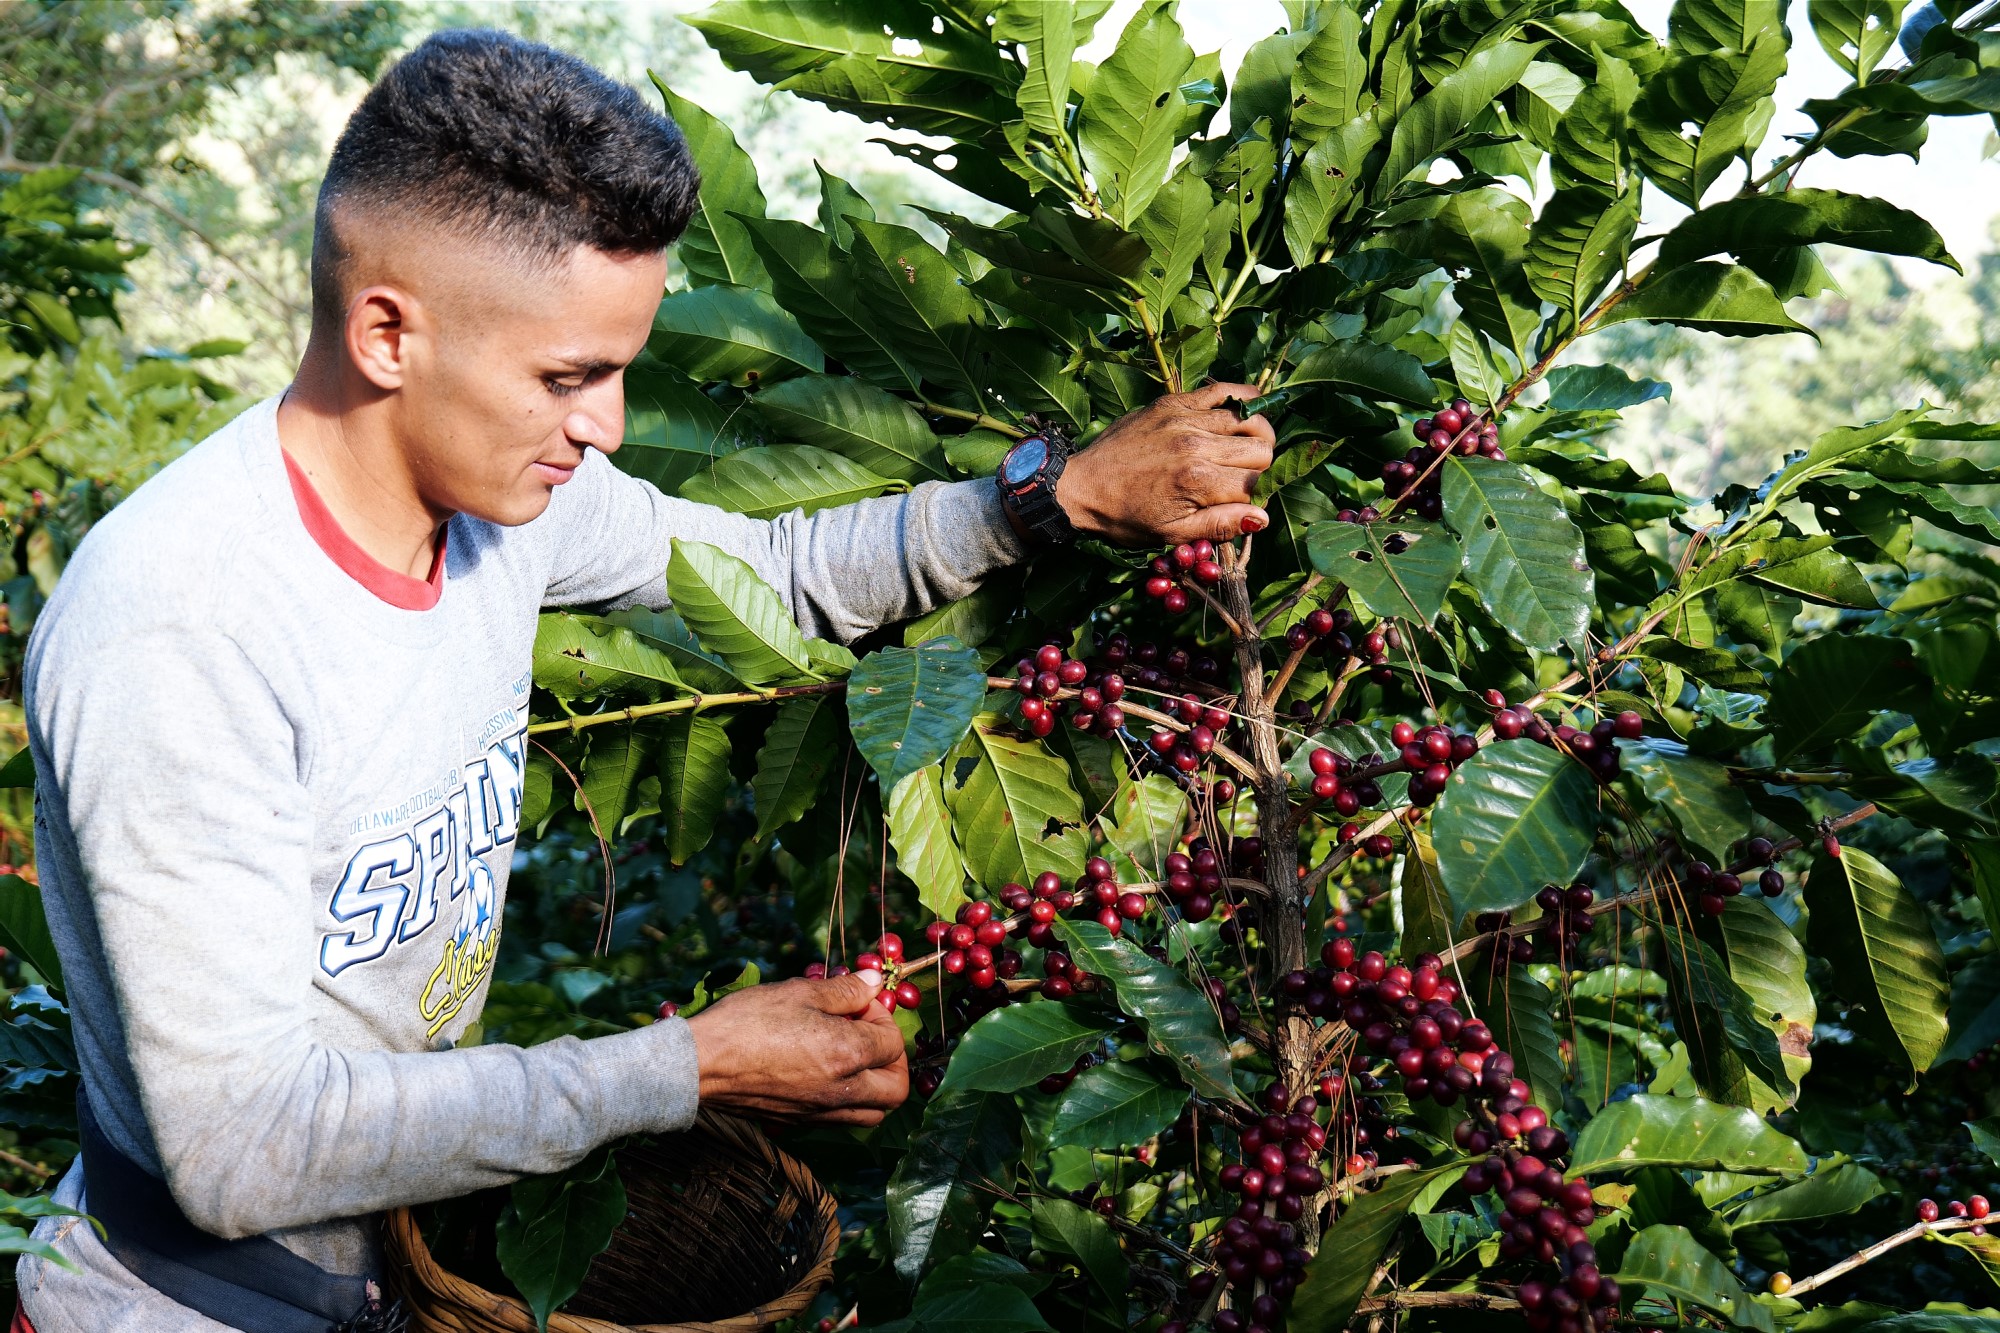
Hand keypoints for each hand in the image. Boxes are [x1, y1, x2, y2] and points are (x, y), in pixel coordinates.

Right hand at [685, 970, 908, 1125]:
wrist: (700, 1065)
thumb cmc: (747, 1023)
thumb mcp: (798, 992)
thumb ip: (844, 990)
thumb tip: (874, 982)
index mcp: (847, 1055)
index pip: (893, 1043)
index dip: (882, 1018)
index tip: (860, 1003)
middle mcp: (841, 1091)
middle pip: (896, 1088)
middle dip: (894, 1059)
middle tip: (871, 1035)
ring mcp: (820, 1112)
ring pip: (875, 1113)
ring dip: (878, 1086)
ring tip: (855, 1058)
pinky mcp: (800, 1122)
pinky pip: (844, 1120)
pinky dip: (852, 1101)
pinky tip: (831, 1075)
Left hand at [1055, 381, 1275, 545]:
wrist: (1081, 485)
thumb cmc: (1125, 516)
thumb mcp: (1172, 533)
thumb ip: (1219, 525)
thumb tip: (1263, 518)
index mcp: (1197, 481)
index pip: (1256, 483)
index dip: (1254, 496)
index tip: (1239, 501)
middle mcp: (1196, 444)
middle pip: (1261, 448)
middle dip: (1259, 466)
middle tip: (1241, 476)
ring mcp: (1185, 417)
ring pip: (1249, 419)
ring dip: (1254, 435)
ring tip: (1241, 449)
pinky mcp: (1173, 401)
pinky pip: (1222, 390)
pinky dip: (1241, 399)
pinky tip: (1244, 411)